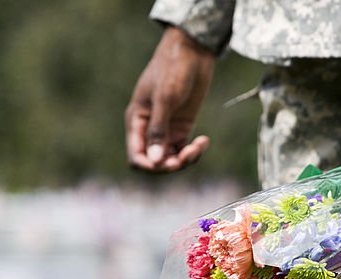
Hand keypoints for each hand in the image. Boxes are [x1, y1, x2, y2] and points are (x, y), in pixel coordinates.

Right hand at [125, 27, 214, 172]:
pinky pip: (184, 150)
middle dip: (171, 164)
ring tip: (199, 146)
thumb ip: (158, 130)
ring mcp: (166, 129)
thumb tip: (154, 160)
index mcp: (137, 121)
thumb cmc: (173, 68)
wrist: (193, 50)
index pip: (136, 156)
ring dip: (184, 159)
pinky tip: (204, 140)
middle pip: (154, 162)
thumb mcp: (165, 98)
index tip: (169, 162)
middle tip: (187, 154)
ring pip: (171, 159)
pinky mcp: (182, 127)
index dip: (150, 166)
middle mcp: (149, 129)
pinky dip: (194, 151)